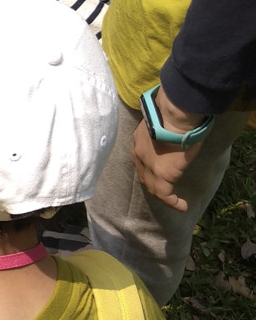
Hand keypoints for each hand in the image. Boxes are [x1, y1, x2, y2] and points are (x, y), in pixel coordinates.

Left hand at [131, 90, 206, 211]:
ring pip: (152, 186)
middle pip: (143, 174)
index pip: (141, 157)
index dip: (148, 166)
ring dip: (162, 195)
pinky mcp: (162, 174)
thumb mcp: (160, 120)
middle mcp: (139, 154)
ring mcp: (149, 166)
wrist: (174, 116)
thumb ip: (161, 127)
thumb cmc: (172, 113)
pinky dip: (173, 202)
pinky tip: (182, 206)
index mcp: (139, 140)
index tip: (155, 170)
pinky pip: (165, 194)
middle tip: (162, 191)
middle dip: (151, 183)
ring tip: (174, 202)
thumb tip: (171, 128)